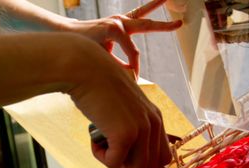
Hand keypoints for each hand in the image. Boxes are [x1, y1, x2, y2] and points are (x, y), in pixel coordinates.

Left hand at [64, 0, 181, 76]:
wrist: (70, 34)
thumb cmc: (83, 47)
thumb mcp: (100, 58)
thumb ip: (116, 65)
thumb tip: (131, 73)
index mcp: (114, 30)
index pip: (133, 52)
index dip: (135, 67)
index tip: (133, 78)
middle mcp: (119, 21)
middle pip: (146, 25)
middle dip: (163, 26)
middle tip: (179, 24)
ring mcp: (119, 19)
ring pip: (143, 13)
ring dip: (156, 5)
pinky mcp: (119, 21)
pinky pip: (137, 14)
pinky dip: (148, 9)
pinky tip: (160, 1)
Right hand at [66, 36, 172, 167]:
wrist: (84, 68)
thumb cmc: (97, 86)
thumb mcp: (124, 106)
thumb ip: (133, 124)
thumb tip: (129, 152)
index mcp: (156, 117)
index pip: (162, 157)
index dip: (141, 160)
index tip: (122, 149)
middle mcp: (153, 123)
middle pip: (150, 167)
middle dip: (129, 165)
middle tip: (111, 148)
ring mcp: (141, 129)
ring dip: (116, 162)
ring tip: (102, 142)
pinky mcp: (125, 134)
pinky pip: (114, 164)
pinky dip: (100, 157)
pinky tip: (94, 138)